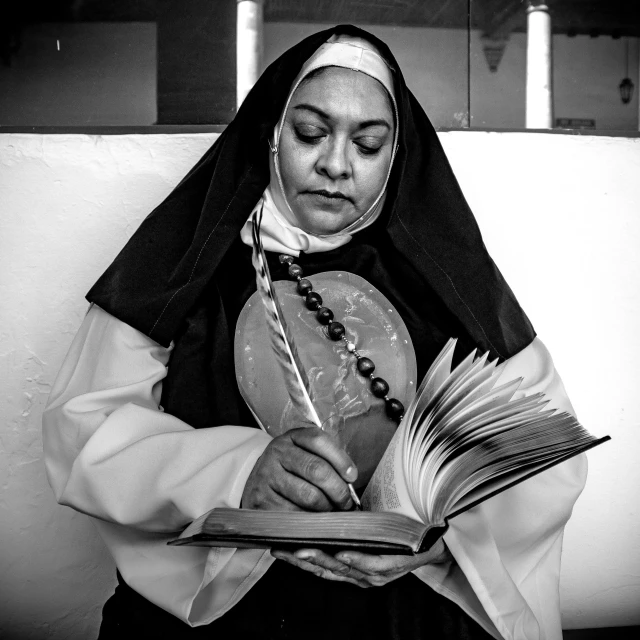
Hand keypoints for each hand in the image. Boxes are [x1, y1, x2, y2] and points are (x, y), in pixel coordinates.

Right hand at [241, 427, 357, 510]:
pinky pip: (295, 514)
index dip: (340, 459)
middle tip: (347, 503)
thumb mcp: (304, 453)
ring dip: (327, 507)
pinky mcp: (262, 501)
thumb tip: (351, 480)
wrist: (256, 482)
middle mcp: (277, 453)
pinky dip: (311, 520)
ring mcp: (267, 476)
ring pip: (308, 495)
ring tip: (332, 511)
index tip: (352, 476)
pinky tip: (316, 520)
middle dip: (338, 490)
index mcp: (292, 437)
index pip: (318, 440)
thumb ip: (327, 459)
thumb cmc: (291, 469)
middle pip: (316, 469)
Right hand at [270, 538, 450, 587]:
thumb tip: (316, 511)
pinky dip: (356, 560)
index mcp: (354, 566)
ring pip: (346, 569)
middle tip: (282, 547)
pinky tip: (342, 552)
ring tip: (303, 548)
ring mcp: (379, 574)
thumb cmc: (398, 528)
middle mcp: (363, 575)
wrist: (436, 533)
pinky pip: (373, 565)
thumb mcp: (366, 527)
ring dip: (323, 559)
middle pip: (327, 570)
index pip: (320, 565)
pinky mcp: (396, 567)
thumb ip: (343, 526)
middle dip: (303, 560)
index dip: (297, 558)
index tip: (277, 545)